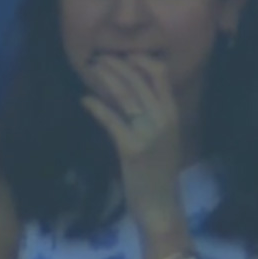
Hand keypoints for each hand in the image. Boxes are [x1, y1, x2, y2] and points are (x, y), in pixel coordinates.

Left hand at [81, 55, 185, 233]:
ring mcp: (149, 133)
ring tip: (91, 68)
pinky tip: (85, 99)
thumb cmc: (158, 172)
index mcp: (172, 114)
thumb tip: (128, 90)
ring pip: (125, 96)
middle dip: (116, 64)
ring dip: (105, 78)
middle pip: (139, 80)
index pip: (161, 75)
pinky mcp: (132, 148)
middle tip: (98, 57)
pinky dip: (96, 106)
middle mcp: (164, 119)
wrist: (161, 204)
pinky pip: (111, 120)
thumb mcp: (162, 137)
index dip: (141, 60)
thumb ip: (151, 114)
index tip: (123, 55)